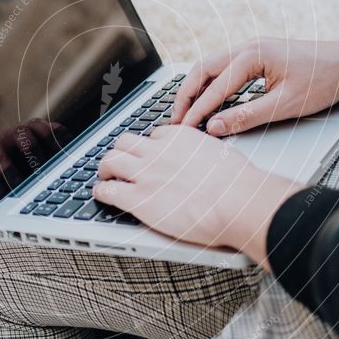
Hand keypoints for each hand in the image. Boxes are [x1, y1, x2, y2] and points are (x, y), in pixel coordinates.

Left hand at [0, 118, 66, 194]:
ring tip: (59, 157)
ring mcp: (27, 130)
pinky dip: (62, 137)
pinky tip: (69, 152)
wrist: (5, 166)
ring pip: (37, 125)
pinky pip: (54, 127)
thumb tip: (1, 193)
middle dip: (32, 152)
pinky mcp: (44, 130)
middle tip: (41, 170)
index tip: (18, 184)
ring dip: (49, 140)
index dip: (8, 170)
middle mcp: (9, 135)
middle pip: (20, 134)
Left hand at [94, 125, 299, 267]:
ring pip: (110, 161)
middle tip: (120, 163)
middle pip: (124, 142)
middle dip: (120, 152)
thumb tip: (208, 163)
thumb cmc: (238, 185)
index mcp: (179, 138)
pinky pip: (107, 190)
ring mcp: (145, 173)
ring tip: (105, 177)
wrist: (237, 201)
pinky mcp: (138, 198)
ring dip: (105, 169)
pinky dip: (101, 191)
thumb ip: (205, 155)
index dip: (149, 147)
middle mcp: (158, 151)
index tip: (149, 156)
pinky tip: (103, 195)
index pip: (153, 136)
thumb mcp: (222, 155)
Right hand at [172, 37, 338, 135]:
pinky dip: (209, 82)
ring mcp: (251, 48)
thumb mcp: (285, 105)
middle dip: (185, 95)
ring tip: (185, 110)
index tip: (183, 128)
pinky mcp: (256, 54)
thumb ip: (246, 116)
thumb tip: (216, 126)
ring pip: (210, 65)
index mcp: (253, 55)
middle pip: (202, 68)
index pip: (214, 87)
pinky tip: (206, 97)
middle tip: (175, 119)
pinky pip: (223, 66)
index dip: (196, 110)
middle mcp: (248, 46)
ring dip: (195, 87)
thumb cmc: (324, 80)